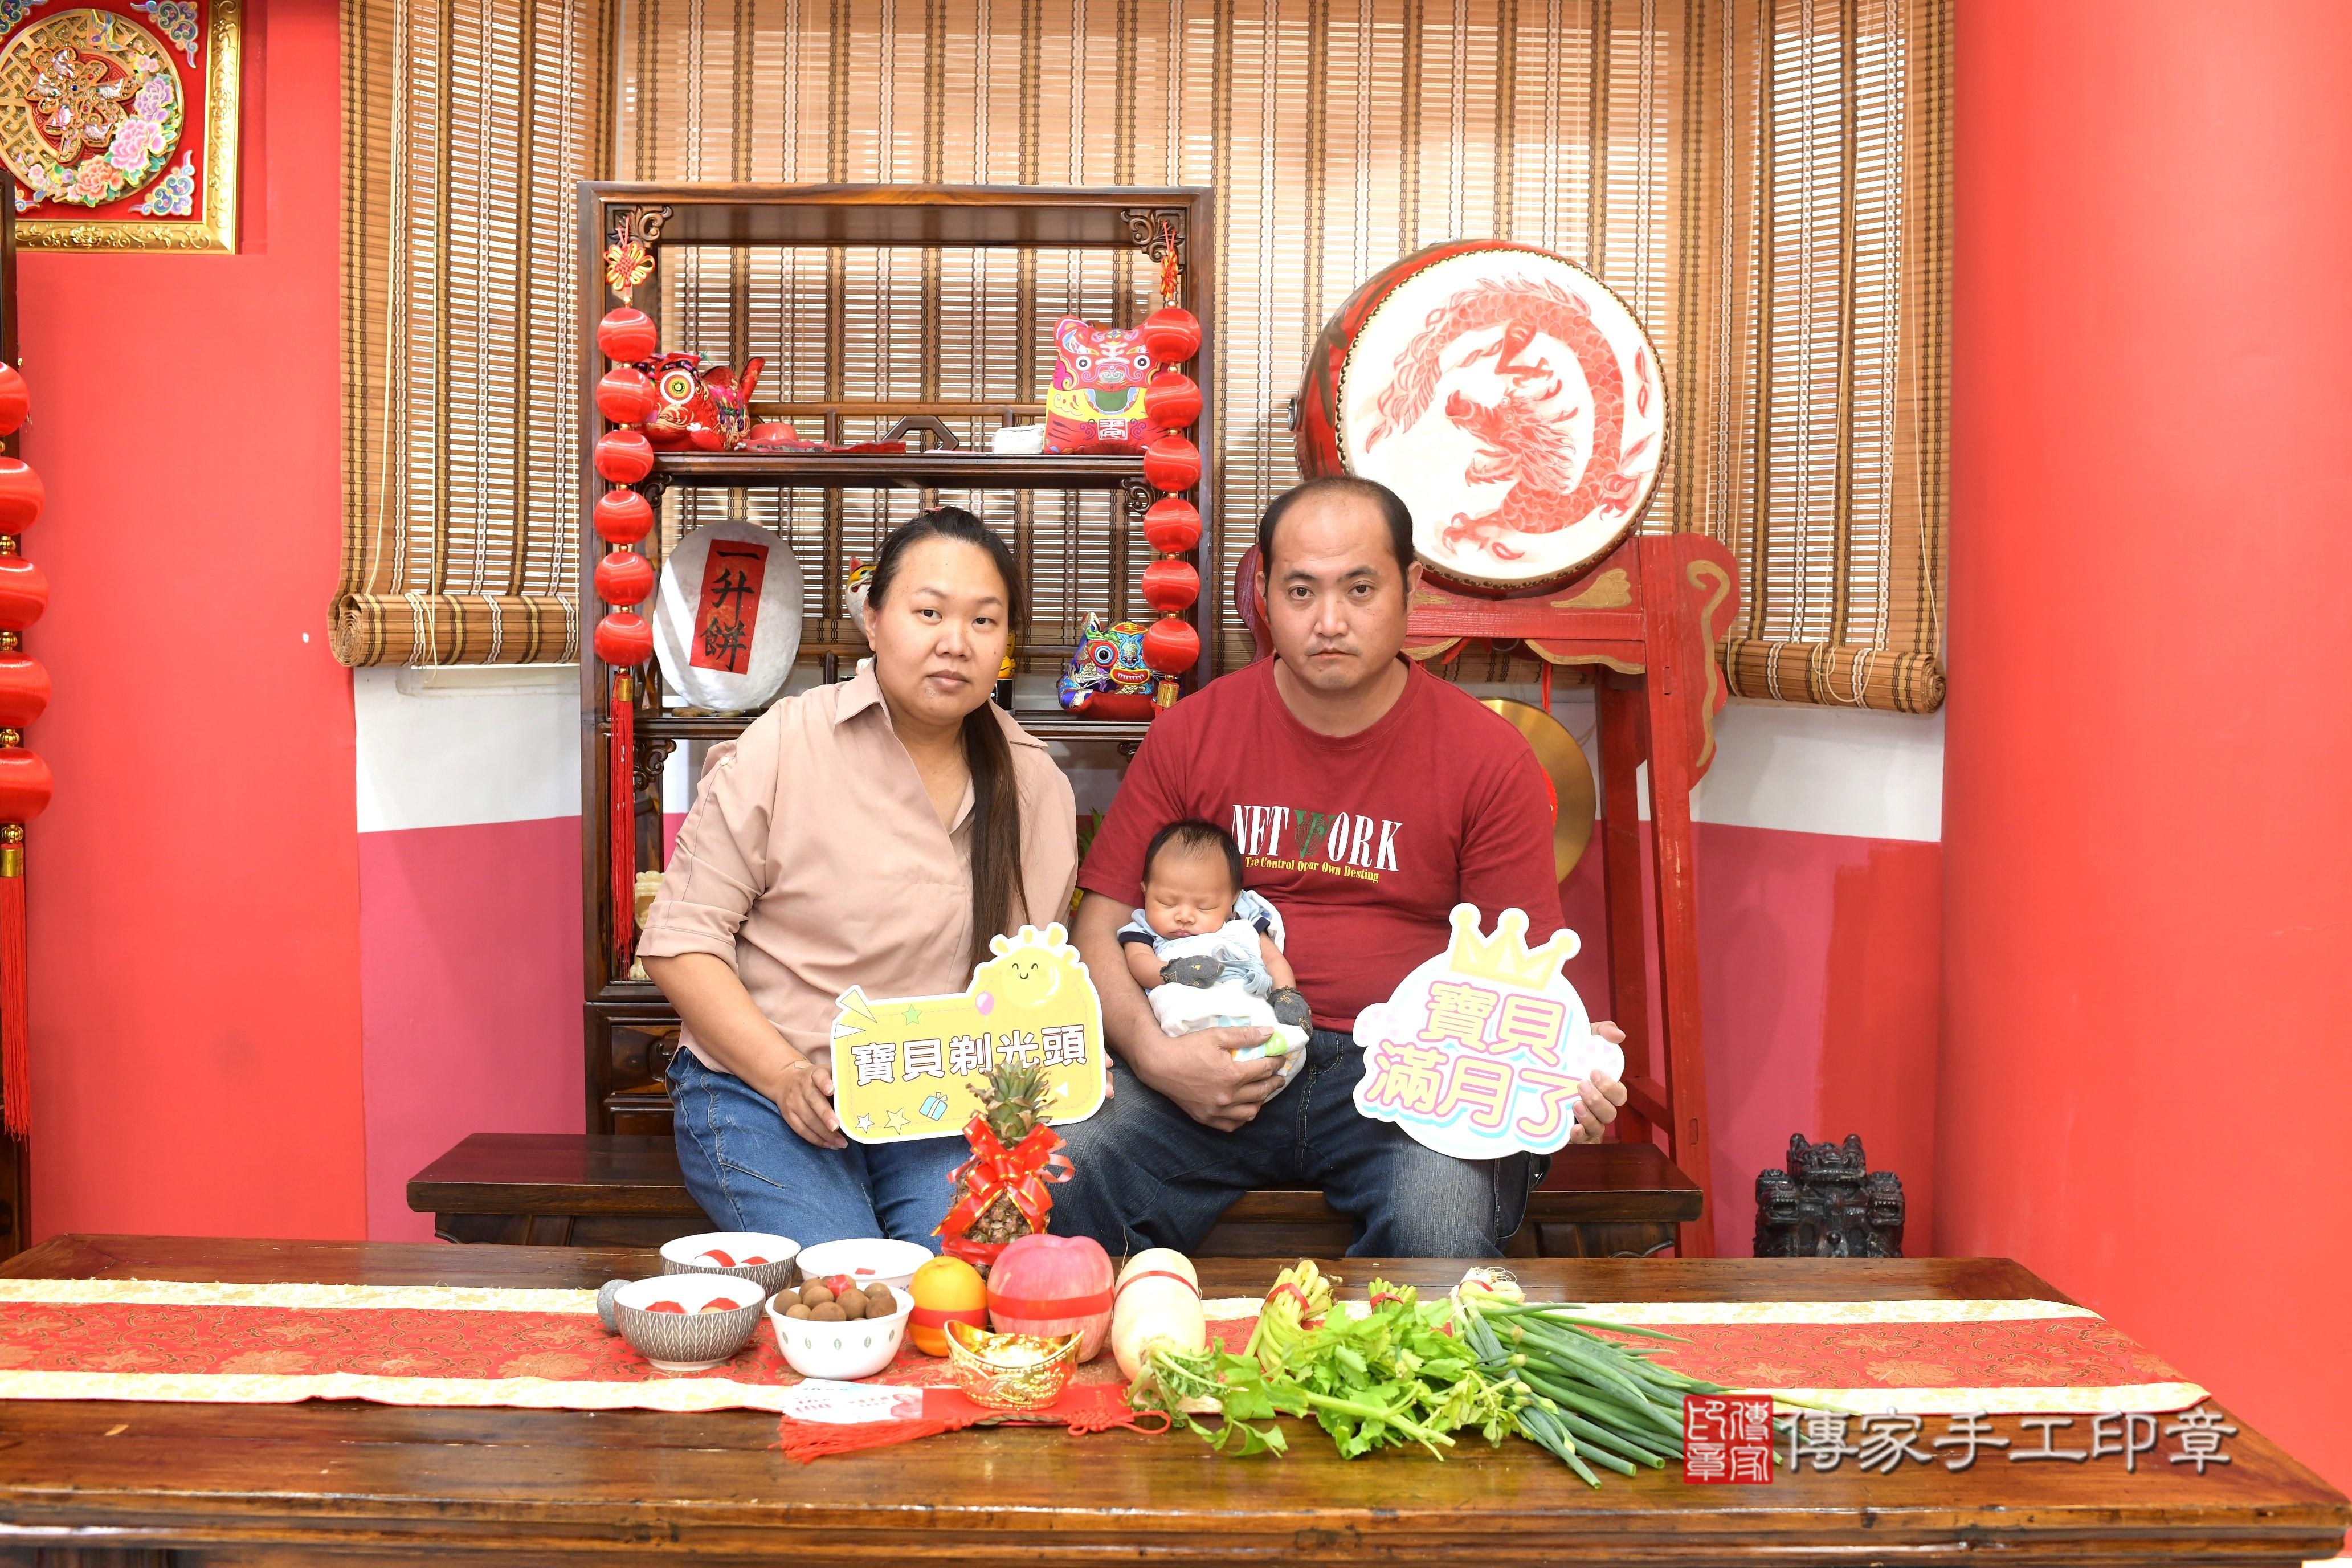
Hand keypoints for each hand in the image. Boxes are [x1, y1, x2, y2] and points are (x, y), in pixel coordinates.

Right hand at [758, 1054, 845, 1149]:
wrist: (785, 1081)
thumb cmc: (817, 1080)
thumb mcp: (826, 1073)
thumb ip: (841, 1081)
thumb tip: (862, 1097)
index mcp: (814, 1074)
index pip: (819, 1076)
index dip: (824, 1083)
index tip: (831, 1090)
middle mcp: (802, 1087)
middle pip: (813, 1100)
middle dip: (825, 1115)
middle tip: (837, 1126)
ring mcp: (793, 1102)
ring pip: (808, 1119)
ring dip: (825, 1133)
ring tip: (840, 1143)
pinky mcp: (788, 1115)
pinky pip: (801, 1129)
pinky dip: (815, 1139)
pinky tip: (829, 1144)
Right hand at [1130, 1023, 1284, 1131]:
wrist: (1159, 1065)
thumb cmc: (1187, 1047)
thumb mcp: (1216, 1035)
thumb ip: (1245, 1035)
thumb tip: (1270, 1033)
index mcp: (1232, 1075)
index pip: (1264, 1070)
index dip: (1275, 1063)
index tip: (1280, 1059)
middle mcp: (1227, 1097)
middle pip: (1261, 1092)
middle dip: (1273, 1082)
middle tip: (1278, 1076)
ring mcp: (1216, 1111)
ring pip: (1250, 1112)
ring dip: (1261, 1102)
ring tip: (1263, 1092)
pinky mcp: (1206, 1118)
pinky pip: (1232, 1125)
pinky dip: (1242, 1118)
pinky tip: (1244, 1108)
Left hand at [1571, 1022, 1631, 1142]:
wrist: (1533, 1072)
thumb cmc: (1566, 1057)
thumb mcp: (1581, 1040)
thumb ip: (1600, 1032)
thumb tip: (1618, 1035)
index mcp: (1604, 1088)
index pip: (1619, 1094)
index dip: (1611, 1086)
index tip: (1594, 1072)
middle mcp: (1599, 1107)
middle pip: (1611, 1112)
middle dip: (1599, 1100)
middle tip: (1581, 1085)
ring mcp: (1586, 1122)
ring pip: (1599, 1128)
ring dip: (1590, 1117)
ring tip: (1575, 1104)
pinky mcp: (1571, 1133)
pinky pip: (1582, 1140)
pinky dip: (1580, 1135)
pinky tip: (1572, 1128)